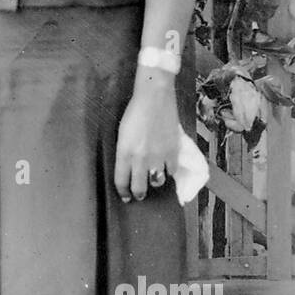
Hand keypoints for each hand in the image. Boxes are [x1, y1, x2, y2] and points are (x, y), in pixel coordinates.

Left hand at [114, 82, 180, 203]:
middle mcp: (140, 158)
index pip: (121, 181)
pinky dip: (169, 171)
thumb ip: (125, 153)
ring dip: (154, 182)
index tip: (125, 196)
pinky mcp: (173, 151)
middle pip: (139, 187)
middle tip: (139, 195)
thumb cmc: (134, 112)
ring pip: (157, 182)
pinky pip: (172, 170)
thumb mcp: (122, 134)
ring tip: (154, 179)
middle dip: (138, 194)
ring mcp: (158, 156)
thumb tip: (129, 168)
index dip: (123, 192)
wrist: (154, 98)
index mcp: (124, 152)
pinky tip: (166, 167)